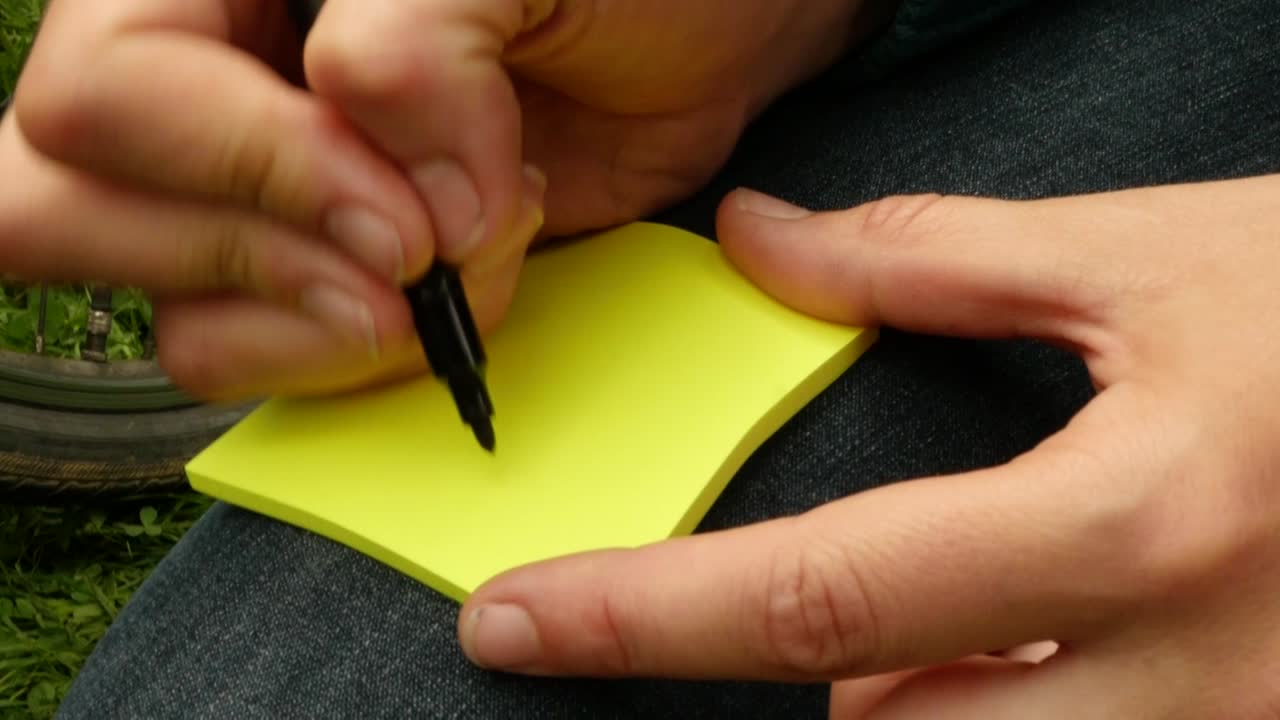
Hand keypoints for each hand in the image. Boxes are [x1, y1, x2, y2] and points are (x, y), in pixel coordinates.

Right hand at [6, 0, 888, 400]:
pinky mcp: (324, 273)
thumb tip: (393, 201)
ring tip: (463, 254)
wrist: (709, 35)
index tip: (407, 215)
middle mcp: (207, 81)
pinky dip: (357, 360)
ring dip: (331, 320)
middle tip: (413, 255)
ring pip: (171, 309)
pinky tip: (452, 296)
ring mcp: (258, 191)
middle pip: (71, 203)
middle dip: (265, 255)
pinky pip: (258, 360)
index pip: (110, 91)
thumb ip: (416, 45)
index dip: (252, 171)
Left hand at [458, 178, 1279, 717]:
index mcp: (1134, 523)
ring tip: (980, 602)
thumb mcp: (1151, 259)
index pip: (814, 597)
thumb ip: (932, 258)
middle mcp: (1189, 675)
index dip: (641, 616)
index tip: (514, 625)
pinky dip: (1021, 712)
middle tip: (867, 582)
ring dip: (935, 701)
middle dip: (833, 678)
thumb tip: (763, 248)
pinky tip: (1051, 645)